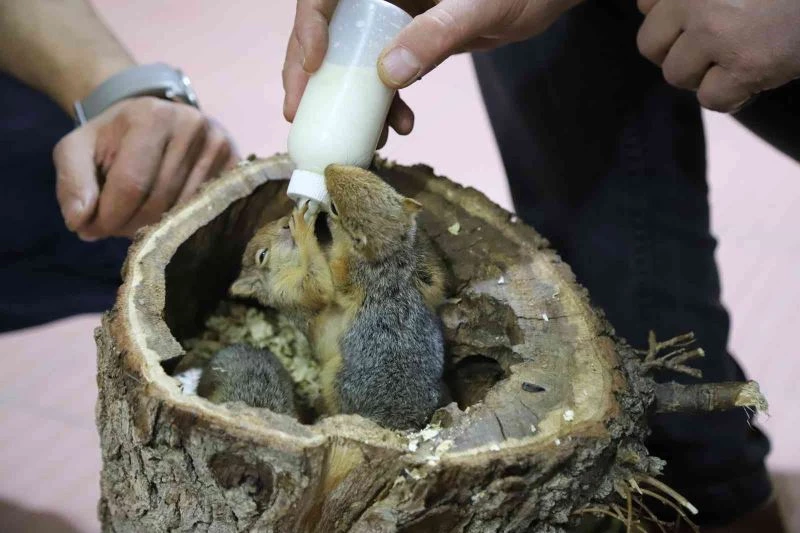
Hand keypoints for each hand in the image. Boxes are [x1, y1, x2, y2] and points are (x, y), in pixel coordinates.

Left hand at [54, 97, 238, 240]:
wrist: (151, 117)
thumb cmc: (112, 138)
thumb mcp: (76, 150)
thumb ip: (72, 184)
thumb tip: (81, 222)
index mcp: (151, 117)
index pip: (131, 186)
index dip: (109, 218)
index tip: (92, 229)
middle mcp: (192, 126)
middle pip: (159, 202)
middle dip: (129, 224)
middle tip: (115, 225)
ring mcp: (220, 145)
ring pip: (184, 212)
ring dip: (156, 226)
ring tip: (138, 216)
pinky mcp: (236, 163)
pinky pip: (208, 210)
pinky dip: (183, 221)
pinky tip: (166, 214)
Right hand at [283, 0, 580, 137]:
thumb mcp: (477, 7)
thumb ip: (435, 34)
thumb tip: (388, 76)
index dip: (308, 28)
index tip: (314, 68)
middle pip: (328, 31)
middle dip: (314, 75)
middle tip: (301, 115)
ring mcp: (394, 17)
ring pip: (353, 59)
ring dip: (353, 100)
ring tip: (366, 133)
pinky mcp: (411, 40)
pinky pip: (383, 73)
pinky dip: (386, 103)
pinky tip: (402, 125)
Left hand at [636, 0, 799, 111]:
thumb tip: (654, 11)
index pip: (646, 4)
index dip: (669, 17)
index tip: (694, 20)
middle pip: (651, 44)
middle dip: (677, 51)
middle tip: (712, 48)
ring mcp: (718, 30)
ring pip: (676, 74)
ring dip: (703, 75)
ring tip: (738, 58)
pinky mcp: (746, 63)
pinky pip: (711, 99)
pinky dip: (731, 97)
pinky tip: (753, 79)